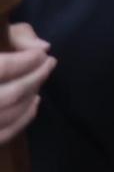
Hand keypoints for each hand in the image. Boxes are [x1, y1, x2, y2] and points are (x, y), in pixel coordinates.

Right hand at [0, 22, 53, 144]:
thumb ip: (17, 37)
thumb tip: (43, 47)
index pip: (2, 68)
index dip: (27, 61)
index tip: (43, 54)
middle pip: (9, 95)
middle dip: (35, 78)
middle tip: (50, 63)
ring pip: (8, 115)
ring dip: (31, 96)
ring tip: (41, 80)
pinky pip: (3, 135)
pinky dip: (23, 119)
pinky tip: (34, 102)